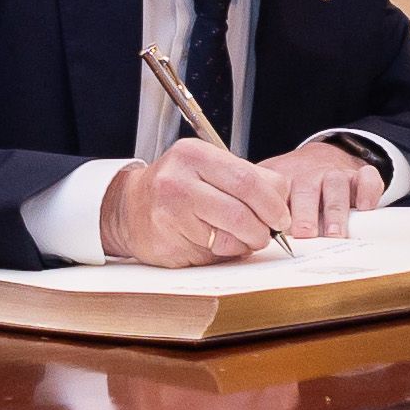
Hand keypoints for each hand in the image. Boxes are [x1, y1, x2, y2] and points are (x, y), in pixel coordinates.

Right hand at [100, 139, 293, 266]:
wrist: (128, 208)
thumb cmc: (175, 188)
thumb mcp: (208, 167)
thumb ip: (246, 177)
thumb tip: (282, 197)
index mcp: (195, 155)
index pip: (249, 179)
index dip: (274, 203)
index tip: (282, 216)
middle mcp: (179, 181)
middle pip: (241, 212)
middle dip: (263, 229)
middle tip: (268, 233)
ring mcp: (170, 213)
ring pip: (229, 238)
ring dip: (245, 244)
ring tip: (240, 238)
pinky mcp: (167, 242)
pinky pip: (212, 255)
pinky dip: (223, 254)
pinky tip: (214, 243)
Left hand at [260, 138, 387, 237]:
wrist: (322, 156)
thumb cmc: (295, 183)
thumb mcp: (272, 189)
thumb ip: (259, 208)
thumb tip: (245, 240)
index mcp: (284, 179)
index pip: (278, 194)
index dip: (276, 213)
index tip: (274, 231)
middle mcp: (310, 175)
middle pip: (306, 190)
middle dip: (306, 213)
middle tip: (305, 234)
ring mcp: (336, 174)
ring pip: (336, 186)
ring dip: (335, 210)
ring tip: (335, 233)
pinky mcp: (359, 175)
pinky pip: (367, 178)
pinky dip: (368, 191)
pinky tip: (365, 208)